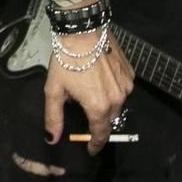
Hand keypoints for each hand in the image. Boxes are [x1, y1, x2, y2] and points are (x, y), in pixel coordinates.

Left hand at [44, 28, 134, 153]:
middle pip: (109, 120)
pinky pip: (123, 90)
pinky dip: (113, 90)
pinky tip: (101, 80)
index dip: (95, 144)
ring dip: (106, 104)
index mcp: (98, 107)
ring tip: (91, 90)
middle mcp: (117, 100)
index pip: (100, 134)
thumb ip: (54, 117)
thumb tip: (52, 139)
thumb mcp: (54, 90)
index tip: (91, 149)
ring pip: (117, 105)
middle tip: (85, 112)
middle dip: (98, 121)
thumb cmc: (66, 61)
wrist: (83, 32)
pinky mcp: (130, 74)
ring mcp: (126, 86)